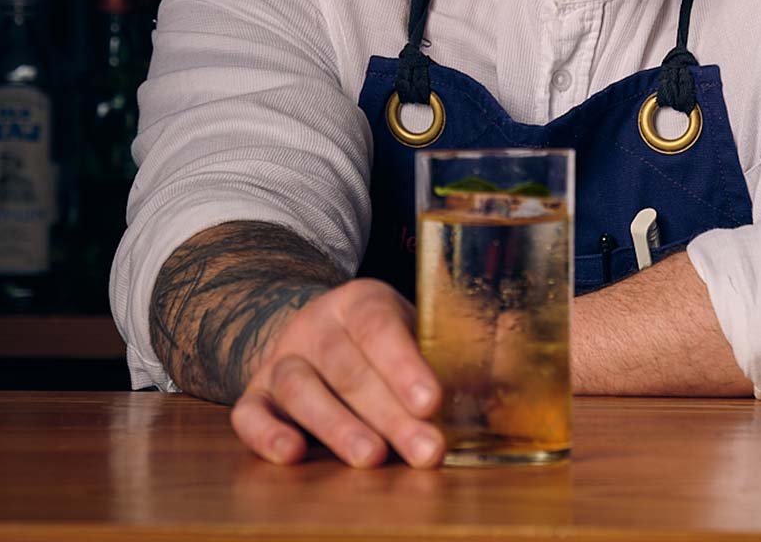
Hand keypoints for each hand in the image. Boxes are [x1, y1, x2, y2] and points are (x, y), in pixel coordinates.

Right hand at [229, 278, 444, 468]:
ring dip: (337, 426)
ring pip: (302, 388)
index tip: (432, 401)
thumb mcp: (415, 330)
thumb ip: (452, 349)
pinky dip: (266, 435)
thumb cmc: (381, 344)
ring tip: (371, 458)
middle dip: (390, 412)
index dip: (405, 364)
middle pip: (348, 367)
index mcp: (360, 302)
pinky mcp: (254, 394)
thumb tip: (512, 363)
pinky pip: (248, 414)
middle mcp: (316, 325)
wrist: (314, 334)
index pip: (379, 327)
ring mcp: (281, 358)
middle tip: (425, 450)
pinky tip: (292, 456)